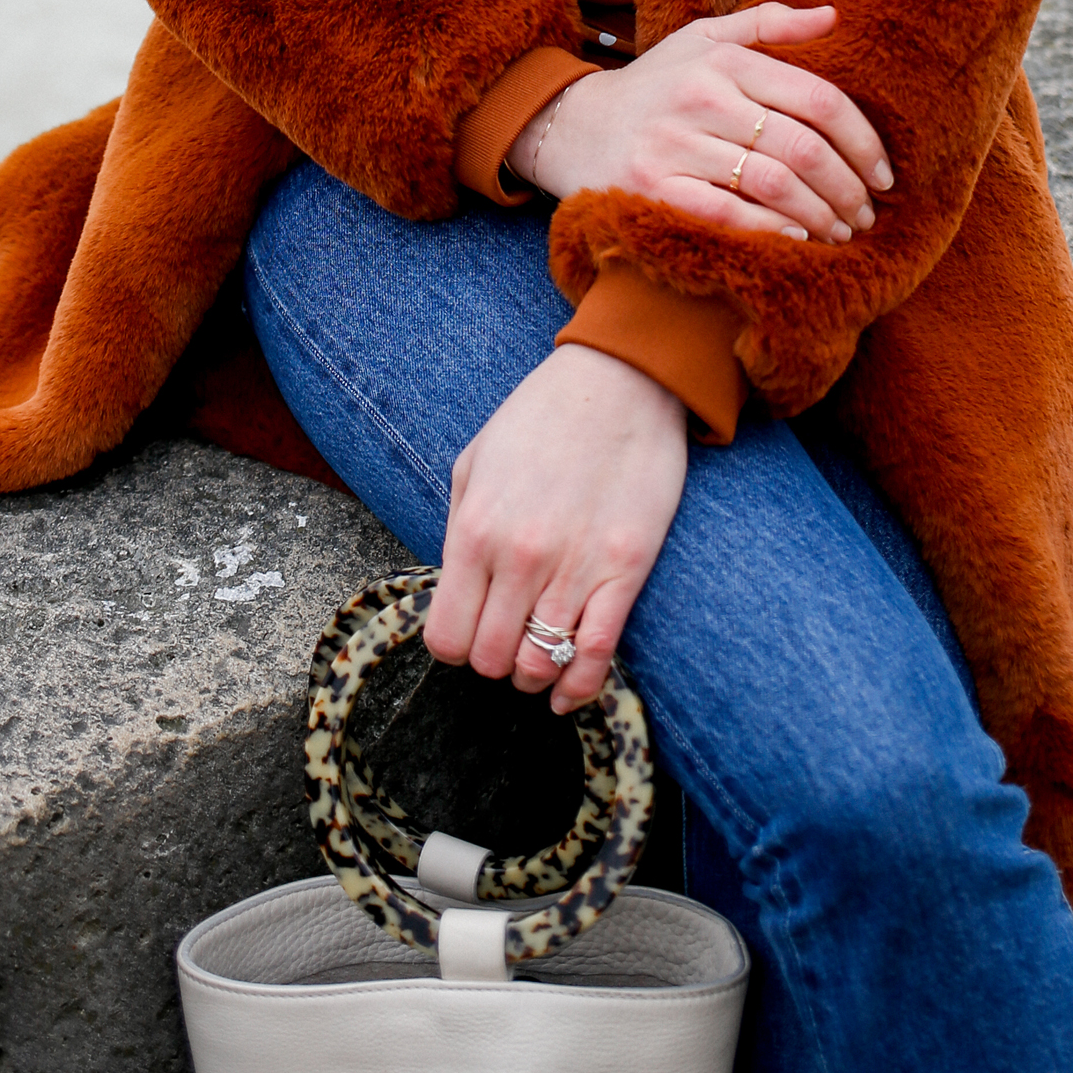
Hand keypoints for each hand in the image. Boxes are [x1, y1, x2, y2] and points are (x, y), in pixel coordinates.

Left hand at [425, 344, 687, 712]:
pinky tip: (569, 692)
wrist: (618, 380)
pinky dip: (579, 686)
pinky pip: (597, 655)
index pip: (446, 638)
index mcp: (475, 530)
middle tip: (506, 640)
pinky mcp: (625, 570)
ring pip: (541, 666)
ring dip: (534, 672)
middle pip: (491, 660)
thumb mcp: (475, 462)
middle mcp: (520, 559)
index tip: (468, 632)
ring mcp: (575, 568)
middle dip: (494, 659)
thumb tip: (456, 592)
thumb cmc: (541, 417)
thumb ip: (458, 531)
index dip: (454, 645)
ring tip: (537, 653)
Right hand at [517, 3, 892, 243]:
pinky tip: (796, 239)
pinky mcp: (651, 187)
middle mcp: (702, 97)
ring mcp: (674, 144)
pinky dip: (769, 230)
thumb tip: (833, 16)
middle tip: (866, 215)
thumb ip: (768, 25)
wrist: (573, 126)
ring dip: (819, 216)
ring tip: (839, 232)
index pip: (819, 99)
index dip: (864, 141)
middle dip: (848, 188)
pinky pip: (725, 214)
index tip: (884, 175)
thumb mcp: (703, 39)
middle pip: (803, 146)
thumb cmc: (656, 84)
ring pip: (772, 184)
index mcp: (725, 59)